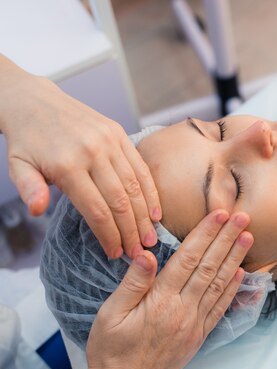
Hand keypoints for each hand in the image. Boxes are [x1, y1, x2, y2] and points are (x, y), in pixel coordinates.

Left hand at [0, 54, 160, 258]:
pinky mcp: (119, 134)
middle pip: (120, 201)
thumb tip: (37, 211)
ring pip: (135, 186)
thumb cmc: (27, 141)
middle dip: (131, 231)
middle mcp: (93, 152)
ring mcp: (109, 141)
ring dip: (145, 216)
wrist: (35, 102)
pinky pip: (141, 167)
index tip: (115, 254)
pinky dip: (151, 192)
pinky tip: (155, 212)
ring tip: (150, 238)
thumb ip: (28, 188)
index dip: (109, 236)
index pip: (96, 209)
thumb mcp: (17, 165)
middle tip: (138, 253)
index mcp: (67, 165)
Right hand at [66, 210, 252, 368]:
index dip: (205, 233)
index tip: (220, 214)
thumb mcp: (110, 314)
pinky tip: (240, 273)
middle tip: (243, 217)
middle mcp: (183, 310)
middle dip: (227, 238)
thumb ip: (133, 283)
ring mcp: (194, 324)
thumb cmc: (111, 351)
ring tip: (247, 237)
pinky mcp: (199, 336)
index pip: (188, 258)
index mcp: (160, 300)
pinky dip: (232, 288)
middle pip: (209, 266)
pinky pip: (220, 308)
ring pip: (219, 284)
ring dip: (234, 258)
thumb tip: (148, 253)